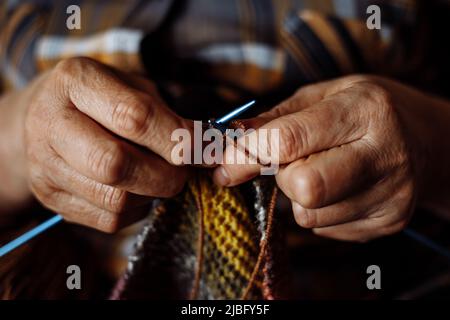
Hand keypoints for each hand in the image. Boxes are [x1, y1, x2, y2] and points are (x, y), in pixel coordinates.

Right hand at [7, 57, 191, 231]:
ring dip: (153, 193)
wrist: (41, 116)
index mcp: (76, 81)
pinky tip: (139, 189)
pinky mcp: (51, 198)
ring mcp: (45, 165)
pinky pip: (109, 219)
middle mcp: (51, 122)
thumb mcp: (130, 85)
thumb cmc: (100, 97)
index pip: (135, 117)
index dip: (181, 138)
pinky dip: (138, 209)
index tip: (210, 149)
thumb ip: (164, 113)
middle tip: (185, 170)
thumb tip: (208, 147)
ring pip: (115, 199)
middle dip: (167, 174)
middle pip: (116, 164)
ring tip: (160, 176)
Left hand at [213, 75, 449, 241]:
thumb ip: (275, 120)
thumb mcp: (323, 95)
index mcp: (365, 110)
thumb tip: (231, 146)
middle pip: (303, 187)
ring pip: (309, 215)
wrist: (424, 139)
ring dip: (298, 195)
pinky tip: (338, 188)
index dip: (248, 152)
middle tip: (289, 161)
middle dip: (282, 177)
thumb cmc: (366, 110)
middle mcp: (384, 155)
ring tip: (321, 169)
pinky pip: (324, 229)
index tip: (226, 160)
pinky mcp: (387, 223)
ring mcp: (390, 196)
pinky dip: (318, 210)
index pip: (291, 140)